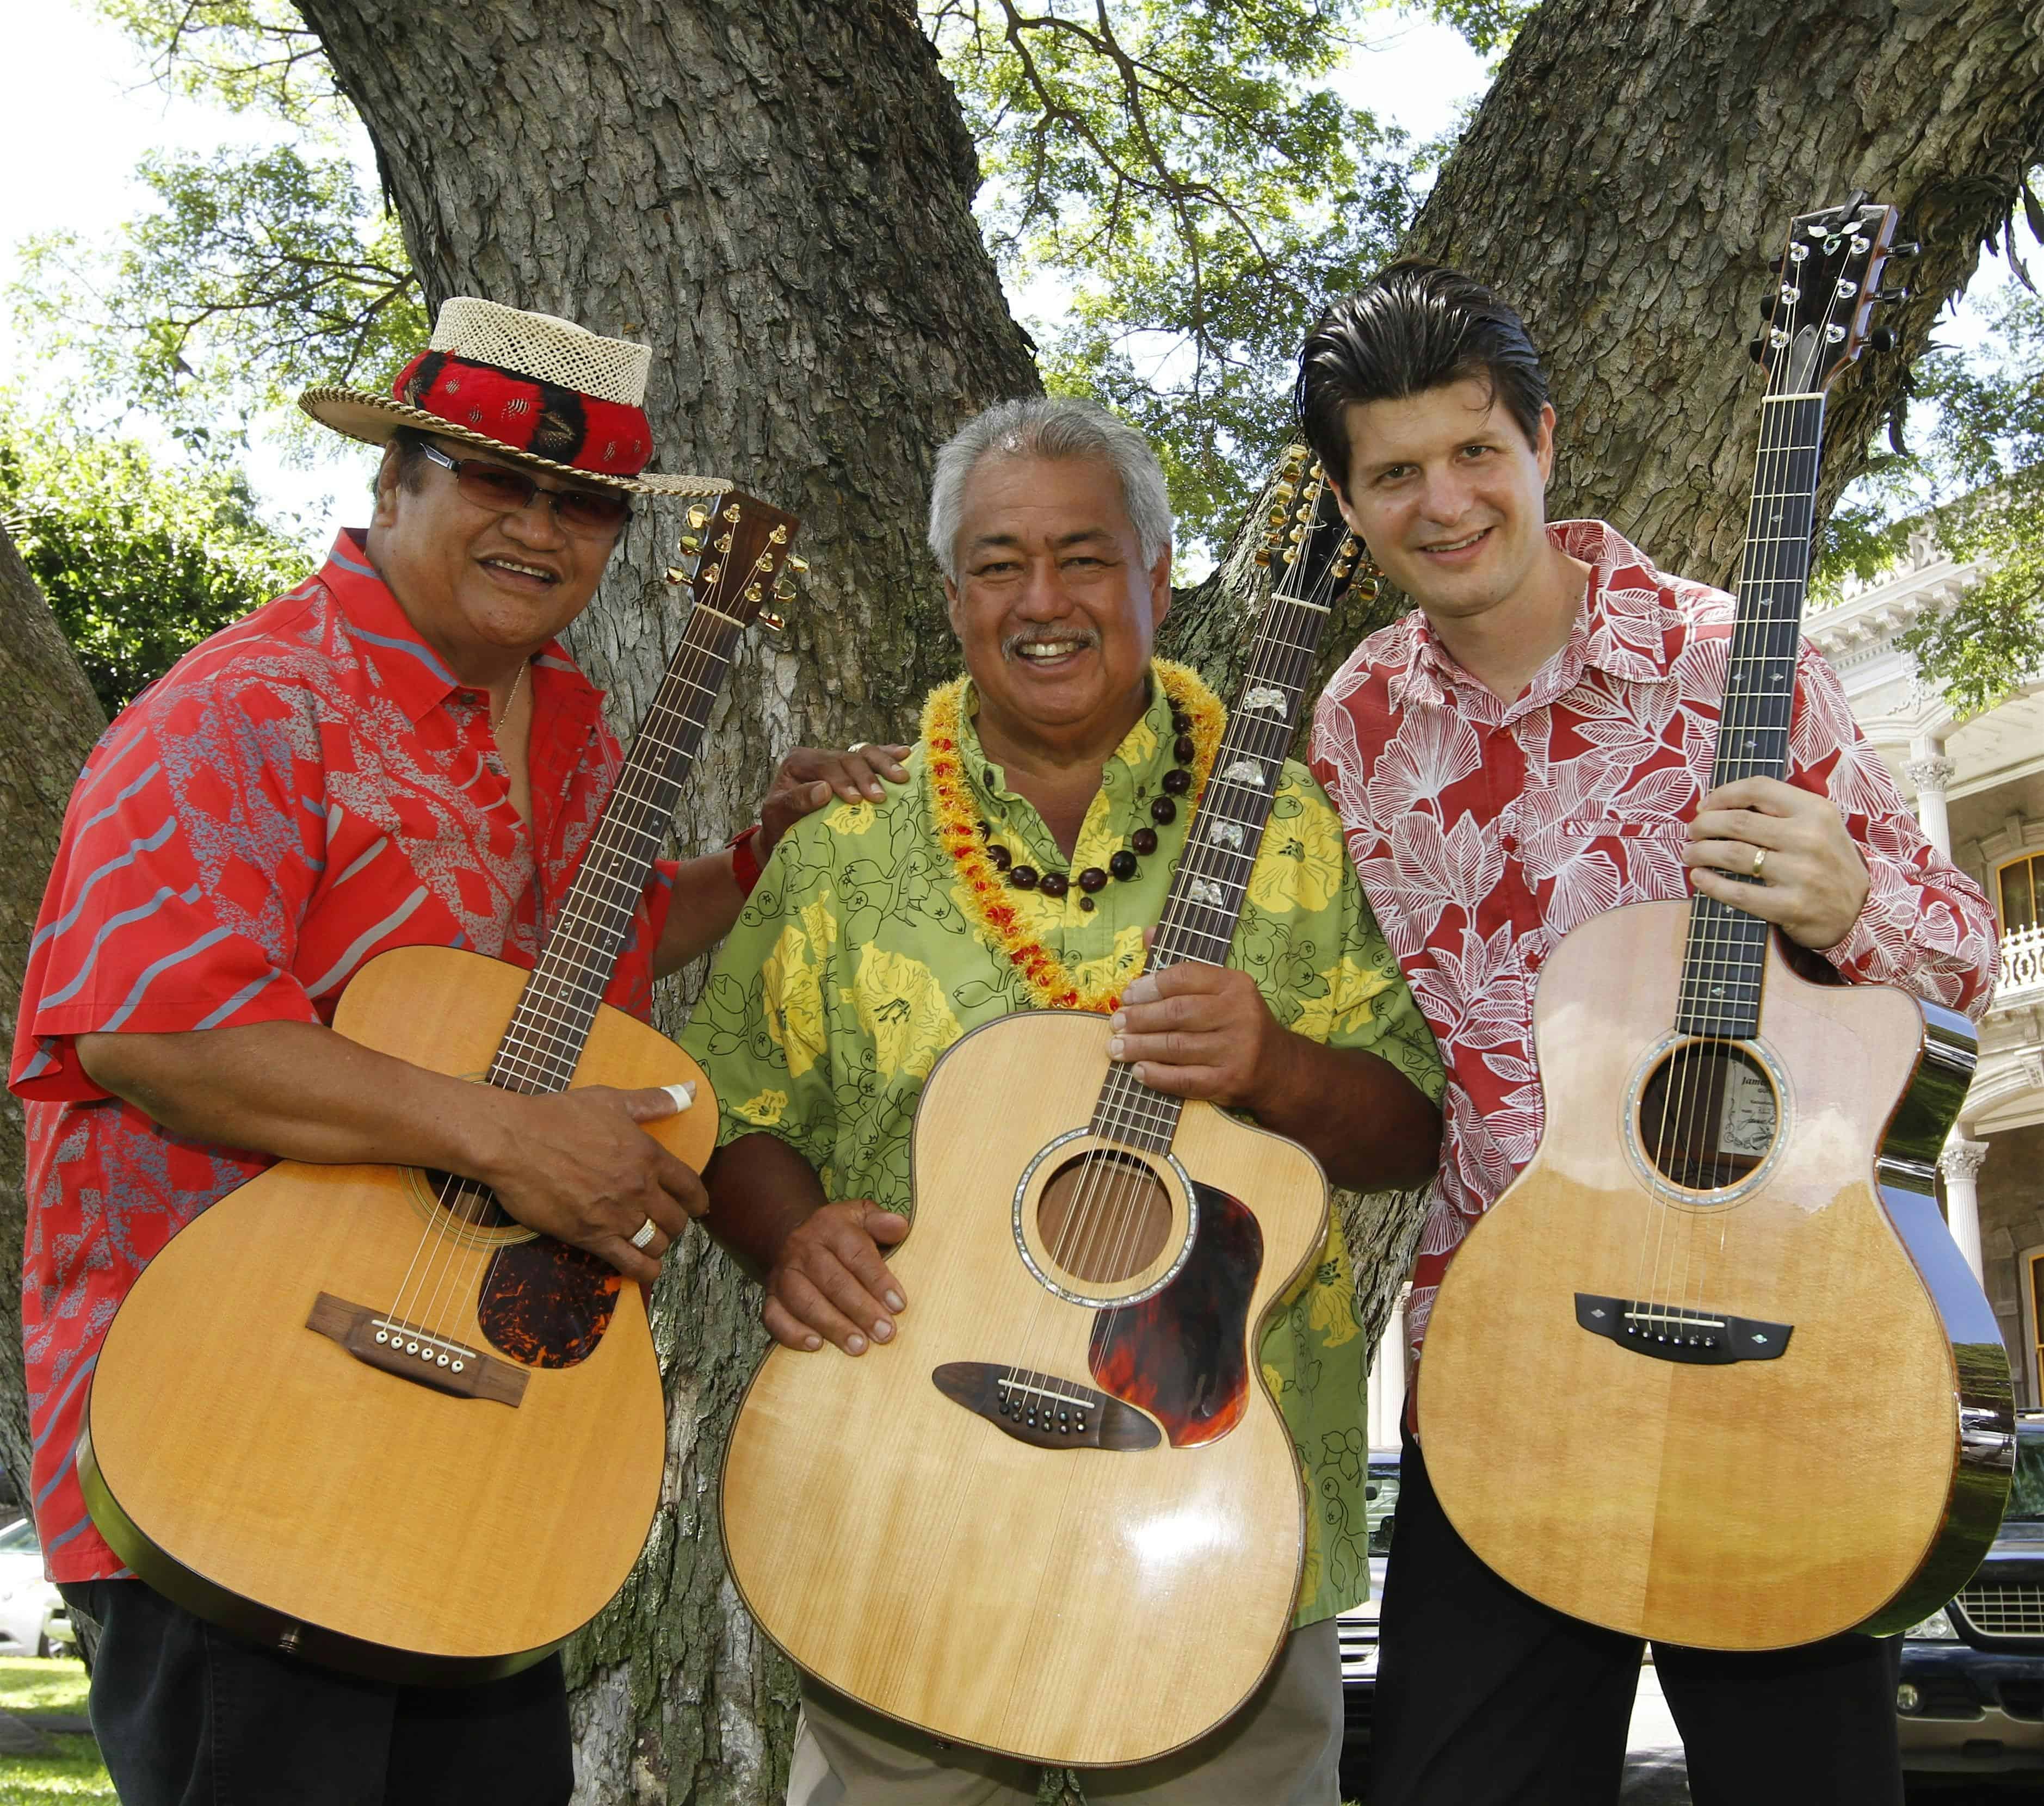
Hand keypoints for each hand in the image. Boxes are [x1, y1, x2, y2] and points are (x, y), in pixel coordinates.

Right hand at [480, 1085, 705, 1282]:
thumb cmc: (559, 1115)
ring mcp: (616, 1215)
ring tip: (650, 1239)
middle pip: (677, 1220)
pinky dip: (644, 1271)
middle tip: (666, 1222)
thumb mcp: (611, 1100)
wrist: (513, 1141)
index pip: (691, 1186)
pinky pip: (631, 1265)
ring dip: (659, 1244)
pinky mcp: (591, 1237)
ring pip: (658, 1244)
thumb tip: (692, 1089)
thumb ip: (654, 1100)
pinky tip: (645, 1269)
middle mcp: (639, 1188)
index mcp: (647, 1155)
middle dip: (676, 1223)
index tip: (698, 1207)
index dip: (699, 1200)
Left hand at [758, 743, 912, 856]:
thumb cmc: (780, 823)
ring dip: (884, 764)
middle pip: (848, 758)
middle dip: (866, 776)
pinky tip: (905, 753)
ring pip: (864, 752)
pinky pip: (872, 756)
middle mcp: (820, 755)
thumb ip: (796, 801)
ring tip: (901, 777)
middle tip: (879, 796)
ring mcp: (839, 758)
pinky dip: (889, 754)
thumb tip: (823, 790)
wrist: (784, 829)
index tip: (855, 800)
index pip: (825, 765)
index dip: (842, 780)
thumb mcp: (778, 814)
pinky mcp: (853, 766)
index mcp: (799, 761)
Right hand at [761, 1199, 908, 1354]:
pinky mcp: (771, 1296)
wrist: (791, 1235)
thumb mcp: (860, 1215)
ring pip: (805, 1302)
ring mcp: (784, 1274)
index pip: (856, 1254)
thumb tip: (900, 1227)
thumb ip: (881, 1221)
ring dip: (833, 1326)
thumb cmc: (838, 1233)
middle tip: (884, 1333)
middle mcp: (803, 1249)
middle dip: (860, 1310)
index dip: (878, 1280)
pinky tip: (816, 1346)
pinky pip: (775, 1316)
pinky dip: (792, 1333)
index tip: (898, 1305)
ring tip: (859, 1347)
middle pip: (832, 1282)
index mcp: (830, 1226)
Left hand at [1106, 963, 1287, 1110]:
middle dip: (1140, 1018)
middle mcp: (1238, 1014)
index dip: (1151, 985)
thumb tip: (1146, 934)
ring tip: (1117, 1047)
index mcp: (1234, 984)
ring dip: (1140, 1047)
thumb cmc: (1238, 1022)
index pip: (1185, 977)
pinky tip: (1139, 1070)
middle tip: (1116, 1022)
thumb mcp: (1221, 988)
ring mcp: (1235, 1049)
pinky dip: (1158, 1075)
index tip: (1127, 995)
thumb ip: (1184, 966)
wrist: (1278, 1066)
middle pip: (1177, 1013)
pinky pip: (1185, 1079)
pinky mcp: (1229, 1081)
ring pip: (1177, 1046)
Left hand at [1685, 775, 1869, 949]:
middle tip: (1692, 831)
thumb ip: (1780, 810)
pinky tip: (1699, 877)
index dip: (1722, 794)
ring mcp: (1801, 873)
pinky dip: (1711, 884)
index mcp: (1816, 810)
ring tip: (1690, 853)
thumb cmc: (1827, 861)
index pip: (1758, 788)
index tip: (1705, 806)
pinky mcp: (1791, 905)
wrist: (1858, 909)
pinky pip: (1739, 893)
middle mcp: (1809, 838)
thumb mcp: (1818, 824)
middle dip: (1704, 825)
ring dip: (1701, 852)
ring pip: (1733, 854)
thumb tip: (1720, 803)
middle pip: (1738, 822)